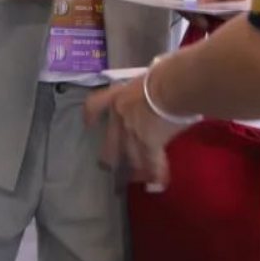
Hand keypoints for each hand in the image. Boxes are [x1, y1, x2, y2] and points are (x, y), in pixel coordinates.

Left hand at [85, 73, 186, 187]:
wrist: (170, 85)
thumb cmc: (162, 75)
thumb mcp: (146, 78)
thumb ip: (144, 88)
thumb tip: (156, 89)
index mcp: (117, 97)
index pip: (94, 104)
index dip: (90, 115)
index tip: (88, 123)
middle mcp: (120, 117)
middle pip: (111, 141)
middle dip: (110, 155)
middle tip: (108, 165)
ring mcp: (133, 133)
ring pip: (132, 156)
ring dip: (136, 167)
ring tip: (137, 178)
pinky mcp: (150, 144)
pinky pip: (153, 163)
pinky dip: (157, 174)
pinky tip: (159, 185)